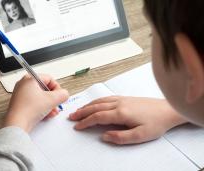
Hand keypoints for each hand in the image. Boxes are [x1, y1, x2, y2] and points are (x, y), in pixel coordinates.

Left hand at [4, 74, 68, 132]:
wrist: (17, 124)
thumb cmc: (29, 109)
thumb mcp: (52, 99)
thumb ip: (63, 94)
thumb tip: (64, 94)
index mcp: (30, 78)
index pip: (49, 79)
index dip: (57, 88)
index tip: (59, 96)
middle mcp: (24, 85)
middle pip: (45, 89)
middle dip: (53, 99)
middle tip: (56, 104)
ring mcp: (21, 95)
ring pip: (41, 97)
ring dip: (49, 105)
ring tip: (52, 112)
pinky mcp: (20, 104)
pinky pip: (35, 104)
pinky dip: (42, 109)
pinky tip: (46, 115)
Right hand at [69, 96, 186, 144]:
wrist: (167, 110)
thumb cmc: (155, 123)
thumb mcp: (140, 135)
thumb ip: (120, 137)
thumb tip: (104, 136)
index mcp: (121, 113)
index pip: (97, 117)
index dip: (85, 122)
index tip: (77, 127)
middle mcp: (119, 104)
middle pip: (95, 107)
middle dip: (82, 112)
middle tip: (71, 117)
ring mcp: (121, 99)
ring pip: (99, 101)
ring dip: (87, 106)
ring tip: (78, 110)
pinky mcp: (125, 98)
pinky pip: (106, 98)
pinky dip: (96, 101)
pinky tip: (94, 103)